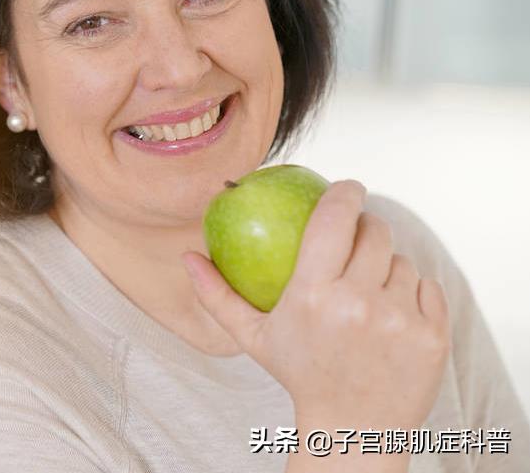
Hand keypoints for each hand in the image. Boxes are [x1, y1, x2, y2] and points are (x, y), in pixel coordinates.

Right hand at [183, 180, 450, 431]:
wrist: (354, 429)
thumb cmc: (301, 375)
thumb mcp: (253, 337)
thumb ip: (217, 295)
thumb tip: (188, 256)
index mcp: (312, 296)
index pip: (335, 218)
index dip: (345, 192)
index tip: (346, 189)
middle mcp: (357, 303)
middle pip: (375, 231)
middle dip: (366, 228)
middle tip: (355, 242)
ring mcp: (399, 320)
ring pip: (403, 260)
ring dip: (388, 267)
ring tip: (369, 292)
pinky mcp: (432, 335)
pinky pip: (428, 287)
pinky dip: (413, 293)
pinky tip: (394, 313)